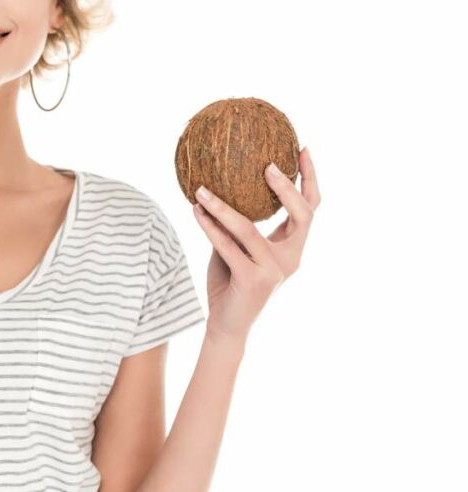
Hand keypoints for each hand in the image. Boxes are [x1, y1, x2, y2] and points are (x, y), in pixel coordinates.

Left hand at [192, 146, 319, 343]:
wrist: (226, 327)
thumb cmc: (230, 286)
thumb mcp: (237, 249)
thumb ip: (236, 225)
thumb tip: (218, 186)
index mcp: (292, 248)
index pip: (310, 208)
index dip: (309, 179)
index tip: (302, 149)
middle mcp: (290, 258)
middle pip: (302, 214)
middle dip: (287, 187)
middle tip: (267, 164)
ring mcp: (274, 270)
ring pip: (249, 229)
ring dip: (222, 207)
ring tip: (202, 189)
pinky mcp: (253, 279)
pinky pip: (228, 245)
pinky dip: (209, 227)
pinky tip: (196, 211)